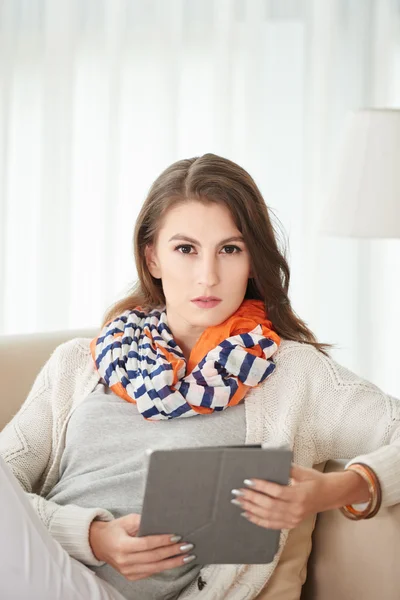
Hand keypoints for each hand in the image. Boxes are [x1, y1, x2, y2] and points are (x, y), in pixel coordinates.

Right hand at [89, 513, 194, 580]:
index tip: (177, 537)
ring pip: (155, 568)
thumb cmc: (115, 529)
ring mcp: (127, 571)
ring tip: (187, 556)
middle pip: (154, 557)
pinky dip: (164, 566)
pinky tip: (175, 561)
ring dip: (173, 562)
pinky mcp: (131, 576)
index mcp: (122, 546)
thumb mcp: (127, 520)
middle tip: (187, 546)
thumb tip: (163, 522)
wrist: (99, 543)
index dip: (163, 541)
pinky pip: (151, 572)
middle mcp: (124, 561)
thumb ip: (144, 521)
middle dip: (173, 552)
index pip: (147, 544)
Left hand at [230, 464, 368, 529]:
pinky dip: (258, 520)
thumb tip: (269, 462)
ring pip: (268, 516)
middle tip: (238, 492)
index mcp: (300, 495)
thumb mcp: (303, 471)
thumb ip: (287, 468)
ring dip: (251, 509)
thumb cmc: (316, 480)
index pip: (277, 492)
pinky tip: (247, 514)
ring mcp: (294, 519)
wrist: (329, 495)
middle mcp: (296, 509)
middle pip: (270, 506)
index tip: (248, 481)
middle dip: (252, 498)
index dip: (261, 487)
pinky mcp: (291, 524)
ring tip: (239, 502)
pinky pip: (272, 524)